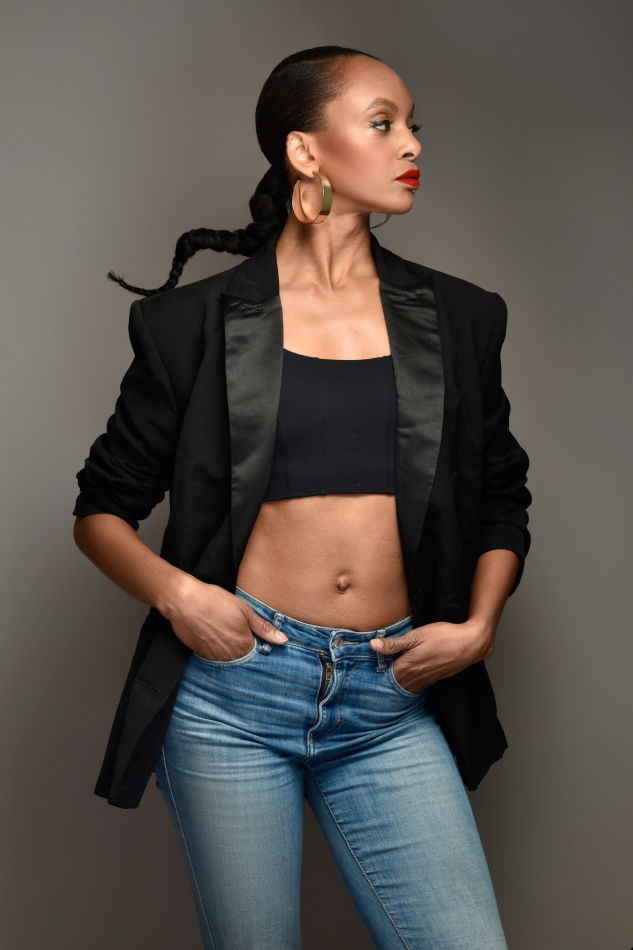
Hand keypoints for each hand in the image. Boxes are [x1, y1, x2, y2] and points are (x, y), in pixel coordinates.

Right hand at [163, 576, 288, 660]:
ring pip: (228, 658)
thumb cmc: (215, 602)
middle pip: (243, 657)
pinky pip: (214, 656)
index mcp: (245, 645)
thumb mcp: (244, 610)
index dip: (257, 642)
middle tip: (235, 630)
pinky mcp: (201, 654)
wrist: (184, 601)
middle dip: (243, 647)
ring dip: (229, 649)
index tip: (254, 635)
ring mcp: (214, 657)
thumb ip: (264, 628)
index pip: (258, 652)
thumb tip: (283, 640)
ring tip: (223, 631)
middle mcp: (230, 656)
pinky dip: (216, 648)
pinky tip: (213, 634)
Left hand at [369, 619, 492, 692]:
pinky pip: (417, 685)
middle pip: (394, 684)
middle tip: (378, 671)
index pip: (384, 675)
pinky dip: (410, 682)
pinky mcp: (436, 679)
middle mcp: (416, 677)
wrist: (471, 643)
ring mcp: (427, 679)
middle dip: (385, 679)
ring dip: (398, 682)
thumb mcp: (416, 635)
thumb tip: (373, 645)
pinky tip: (409, 674)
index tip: (371, 665)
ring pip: (406, 686)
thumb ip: (395, 643)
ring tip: (391, 673)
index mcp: (407, 666)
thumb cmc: (444, 636)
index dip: (377, 670)